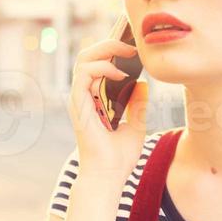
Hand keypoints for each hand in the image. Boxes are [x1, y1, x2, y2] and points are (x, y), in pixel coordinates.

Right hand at [68, 35, 147, 181]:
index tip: (133, 46)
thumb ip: (138, 104)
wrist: (109, 175)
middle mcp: (84, 96)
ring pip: (83, 59)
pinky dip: (102, 68)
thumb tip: (143, 83)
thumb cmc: (119, 156)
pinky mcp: (78, 105)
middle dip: (109, 44)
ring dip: (106, 51)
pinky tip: (121, 74)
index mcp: (94, 98)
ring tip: (128, 53)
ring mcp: (79, 99)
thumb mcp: (136, 125)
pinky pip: (84, 75)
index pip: (97, 63)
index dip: (111, 50)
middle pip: (88, 56)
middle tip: (132, 45)